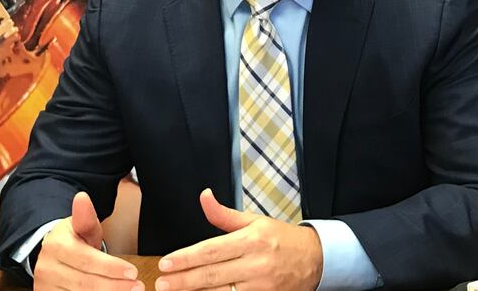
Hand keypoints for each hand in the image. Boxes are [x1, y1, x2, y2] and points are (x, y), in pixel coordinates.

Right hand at [33, 192, 143, 290]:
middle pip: (84, 282)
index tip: (133, 272)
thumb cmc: (73, 241)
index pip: (87, 259)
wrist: (51, 257)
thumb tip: (82, 197)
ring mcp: (46, 286)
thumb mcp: (81, 227)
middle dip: (114, 286)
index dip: (111, 268)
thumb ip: (86, 217)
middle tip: (138, 287)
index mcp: (56, 246)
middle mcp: (47, 268)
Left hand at [155, 188, 321, 290]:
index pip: (212, 250)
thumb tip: (204, 197)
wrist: (316, 260)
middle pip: (213, 274)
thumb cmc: (282, 239)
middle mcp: (257, 263)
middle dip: (184, 280)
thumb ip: (224, 215)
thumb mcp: (254, 221)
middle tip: (161, 284)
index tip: (166, 264)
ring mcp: (262, 286)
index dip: (186, 258)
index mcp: (252, 239)